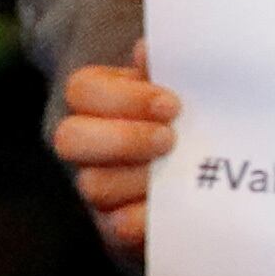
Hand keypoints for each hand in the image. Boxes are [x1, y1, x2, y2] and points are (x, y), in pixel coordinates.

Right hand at [56, 45, 175, 254]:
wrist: (205, 168)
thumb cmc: (187, 116)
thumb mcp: (178, 85)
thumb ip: (165, 67)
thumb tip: (146, 50)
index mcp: (95, 100)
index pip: (82, 91)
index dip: (122, 98)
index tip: (172, 105)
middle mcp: (85, 142)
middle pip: (69, 139)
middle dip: (122, 140)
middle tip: (169, 140)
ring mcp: (96, 183)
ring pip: (92, 185)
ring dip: (138, 179)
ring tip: (177, 173)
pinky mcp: (114, 223)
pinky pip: (115, 226)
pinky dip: (144, 218)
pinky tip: (173, 205)